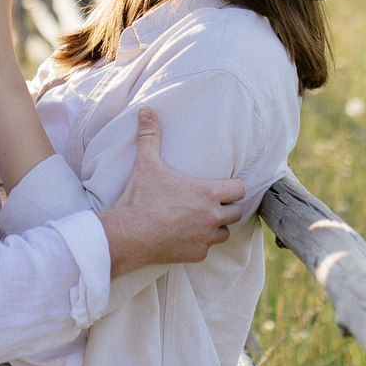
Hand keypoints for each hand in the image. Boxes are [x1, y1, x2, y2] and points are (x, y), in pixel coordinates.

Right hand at [98, 106, 249, 275]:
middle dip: (226, 207)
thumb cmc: (139, 197)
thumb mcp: (146, 163)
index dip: (232, 187)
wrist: (126, 235)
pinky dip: (200, 243)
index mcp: (208, 193)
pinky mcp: (196, 255)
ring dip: (216, 227)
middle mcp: (212, 216)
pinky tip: (185, 236)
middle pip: (236, 212)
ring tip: (200, 220)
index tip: (221, 186)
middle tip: (209, 203)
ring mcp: (205, 238)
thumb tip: (145, 110)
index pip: (240, 189)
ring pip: (225, 233)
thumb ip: (150, 135)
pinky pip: (207, 249)